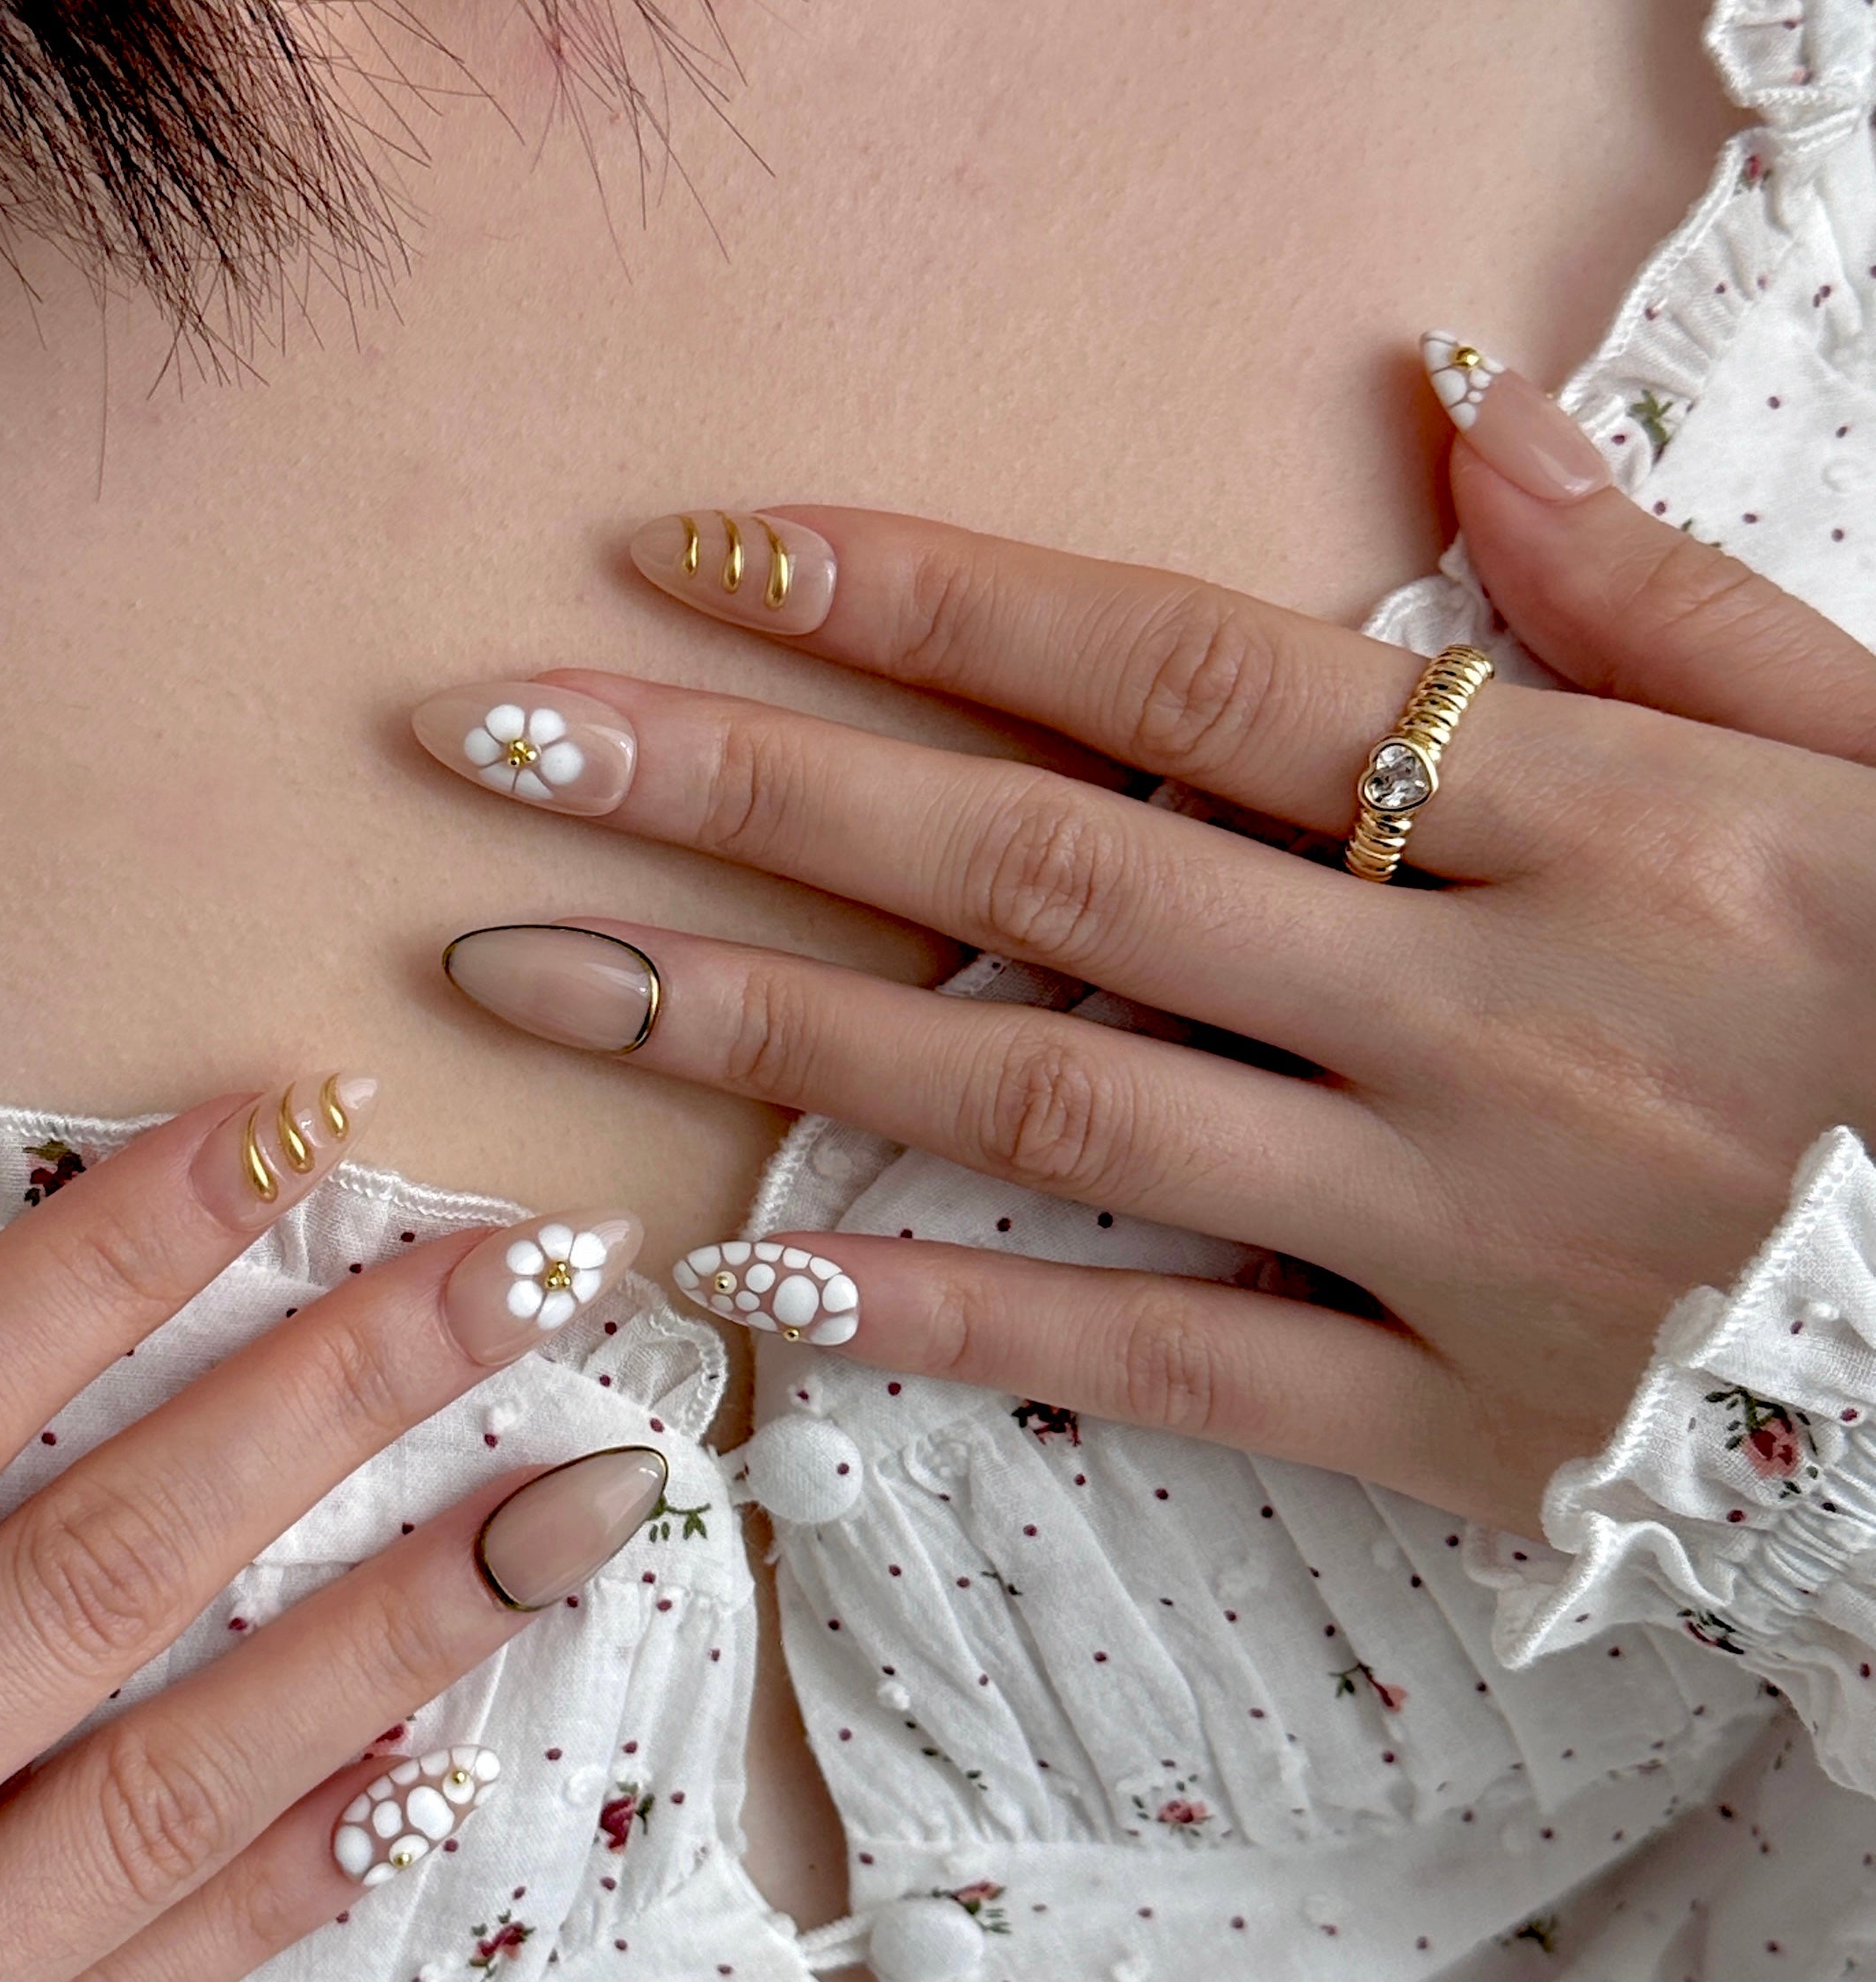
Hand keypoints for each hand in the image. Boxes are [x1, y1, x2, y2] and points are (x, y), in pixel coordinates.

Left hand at [414, 343, 1875, 1529]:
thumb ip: (1648, 588)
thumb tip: (1451, 404)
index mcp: (1585, 815)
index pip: (1181, 674)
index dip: (923, 603)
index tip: (693, 554)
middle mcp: (1482, 1010)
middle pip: (1045, 872)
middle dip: (744, 795)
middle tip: (491, 745)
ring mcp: (1446, 1227)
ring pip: (1050, 1112)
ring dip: (765, 1037)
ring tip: (527, 979)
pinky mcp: (1442, 1418)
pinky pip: (1152, 1362)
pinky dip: (947, 1317)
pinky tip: (744, 1279)